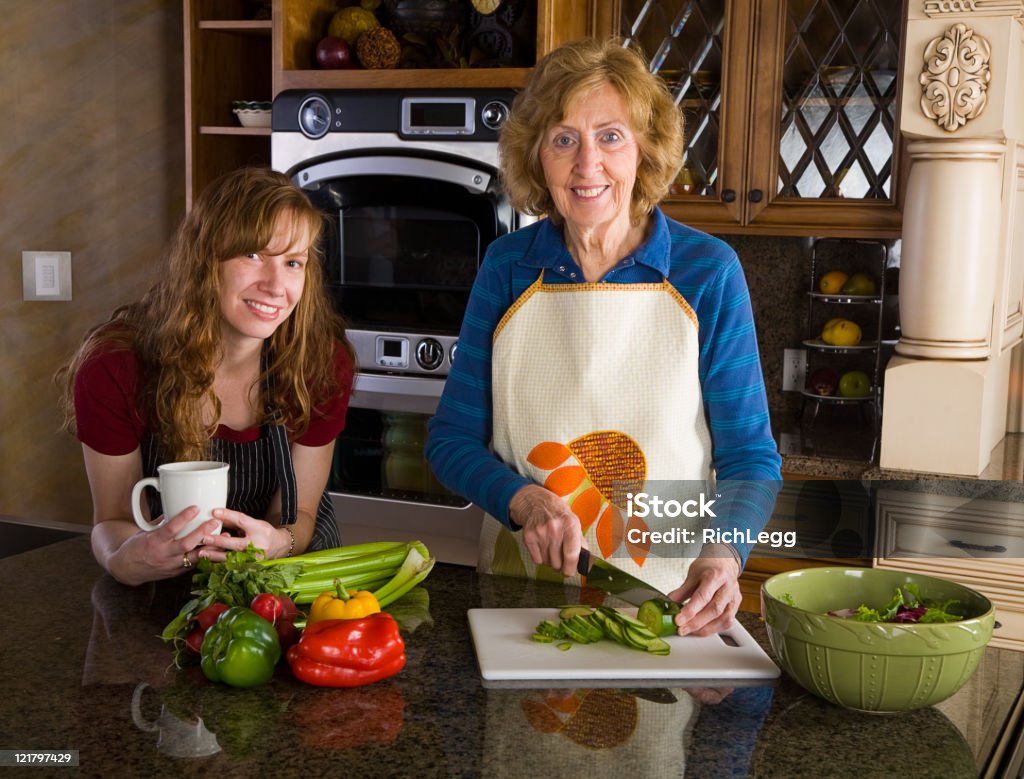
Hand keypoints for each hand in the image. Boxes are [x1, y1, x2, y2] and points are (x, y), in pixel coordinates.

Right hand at [104, 507, 220, 583]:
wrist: (126, 570)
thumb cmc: (136, 547)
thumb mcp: (145, 531)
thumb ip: (162, 521)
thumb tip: (176, 505)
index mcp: (154, 541)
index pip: (170, 529)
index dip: (183, 518)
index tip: (196, 507)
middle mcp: (163, 554)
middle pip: (186, 544)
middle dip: (202, 533)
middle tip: (215, 522)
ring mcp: (171, 565)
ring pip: (194, 558)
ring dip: (212, 548)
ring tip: (226, 538)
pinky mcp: (177, 572)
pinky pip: (195, 565)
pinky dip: (207, 557)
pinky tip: (220, 550)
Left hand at [199, 508, 291, 560]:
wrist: (279, 547)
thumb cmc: (264, 533)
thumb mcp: (253, 523)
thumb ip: (236, 521)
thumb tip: (217, 516)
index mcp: (259, 530)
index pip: (242, 521)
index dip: (228, 515)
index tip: (214, 511)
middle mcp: (257, 545)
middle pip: (236, 544)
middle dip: (219, 541)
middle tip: (204, 538)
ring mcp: (253, 558)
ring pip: (232, 558)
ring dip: (215, 556)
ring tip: (201, 552)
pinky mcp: (248, 567)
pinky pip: (231, 565)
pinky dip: (219, 563)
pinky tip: (208, 562)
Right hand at [509, 484, 582, 576]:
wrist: (536, 502)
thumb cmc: (559, 515)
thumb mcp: (574, 523)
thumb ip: (581, 544)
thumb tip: (586, 564)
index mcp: (570, 525)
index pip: (571, 555)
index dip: (571, 568)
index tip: (570, 572)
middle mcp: (554, 528)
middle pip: (558, 563)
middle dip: (560, 565)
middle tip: (561, 558)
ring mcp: (540, 533)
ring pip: (547, 563)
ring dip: (551, 561)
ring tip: (552, 548)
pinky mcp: (529, 537)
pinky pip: (537, 560)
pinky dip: (540, 557)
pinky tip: (543, 546)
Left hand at [667, 553, 741, 636]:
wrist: (724, 562)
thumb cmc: (708, 567)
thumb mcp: (692, 574)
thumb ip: (681, 591)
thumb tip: (669, 604)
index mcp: (716, 575)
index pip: (703, 596)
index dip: (690, 610)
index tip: (678, 620)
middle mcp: (728, 587)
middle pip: (714, 610)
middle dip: (696, 623)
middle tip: (681, 629)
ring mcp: (734, 597)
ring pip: (723, 619)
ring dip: (705, 628)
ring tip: (689, 630)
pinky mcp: (736, 606)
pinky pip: (727, 622)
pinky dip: (714, 628)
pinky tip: (702, 629)